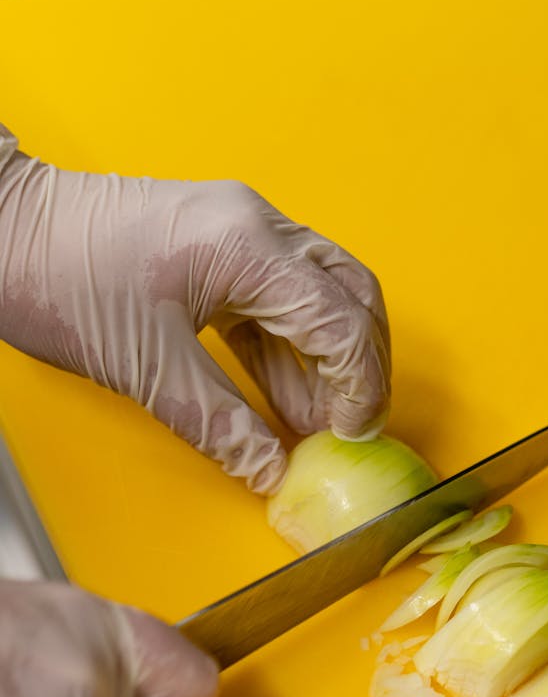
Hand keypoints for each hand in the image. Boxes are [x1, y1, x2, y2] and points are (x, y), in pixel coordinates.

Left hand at [0, 132, 390, 493]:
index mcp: (246, 246)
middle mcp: (256, 227)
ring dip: (328, 361)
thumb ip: (222, 425)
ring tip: (319, 424)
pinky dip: (291, 351)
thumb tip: (269, 469)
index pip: (341, 320)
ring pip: (322, 297)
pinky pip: (279, 301)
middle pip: (351, 296)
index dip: (359, 386)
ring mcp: (240, 233)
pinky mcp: (220, 250)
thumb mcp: (147, 367)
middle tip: (356, 424)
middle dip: (363, 365)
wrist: (2, 231)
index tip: (352, 433)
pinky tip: (287, 398)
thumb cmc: (55, 274)